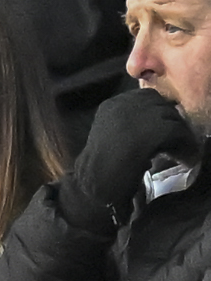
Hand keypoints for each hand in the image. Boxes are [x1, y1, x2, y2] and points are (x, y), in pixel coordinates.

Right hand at [60, 87, 200, 231]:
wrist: (96, 184)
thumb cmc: (99, 167)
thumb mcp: (110, 136)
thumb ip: (128, 124)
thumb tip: (156, 121)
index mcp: (110, 106)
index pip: (145, 96)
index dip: (156, 111)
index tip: (159, 126)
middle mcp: (124, 104)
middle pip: (160, 104)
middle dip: (168, 120)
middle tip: (172, 139)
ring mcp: (140, 115)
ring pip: (172, 117)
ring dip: (178, 133)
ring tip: (178, 149)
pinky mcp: (155, 129)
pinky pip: (177, 131)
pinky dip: (183, 145)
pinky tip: (182, 158)